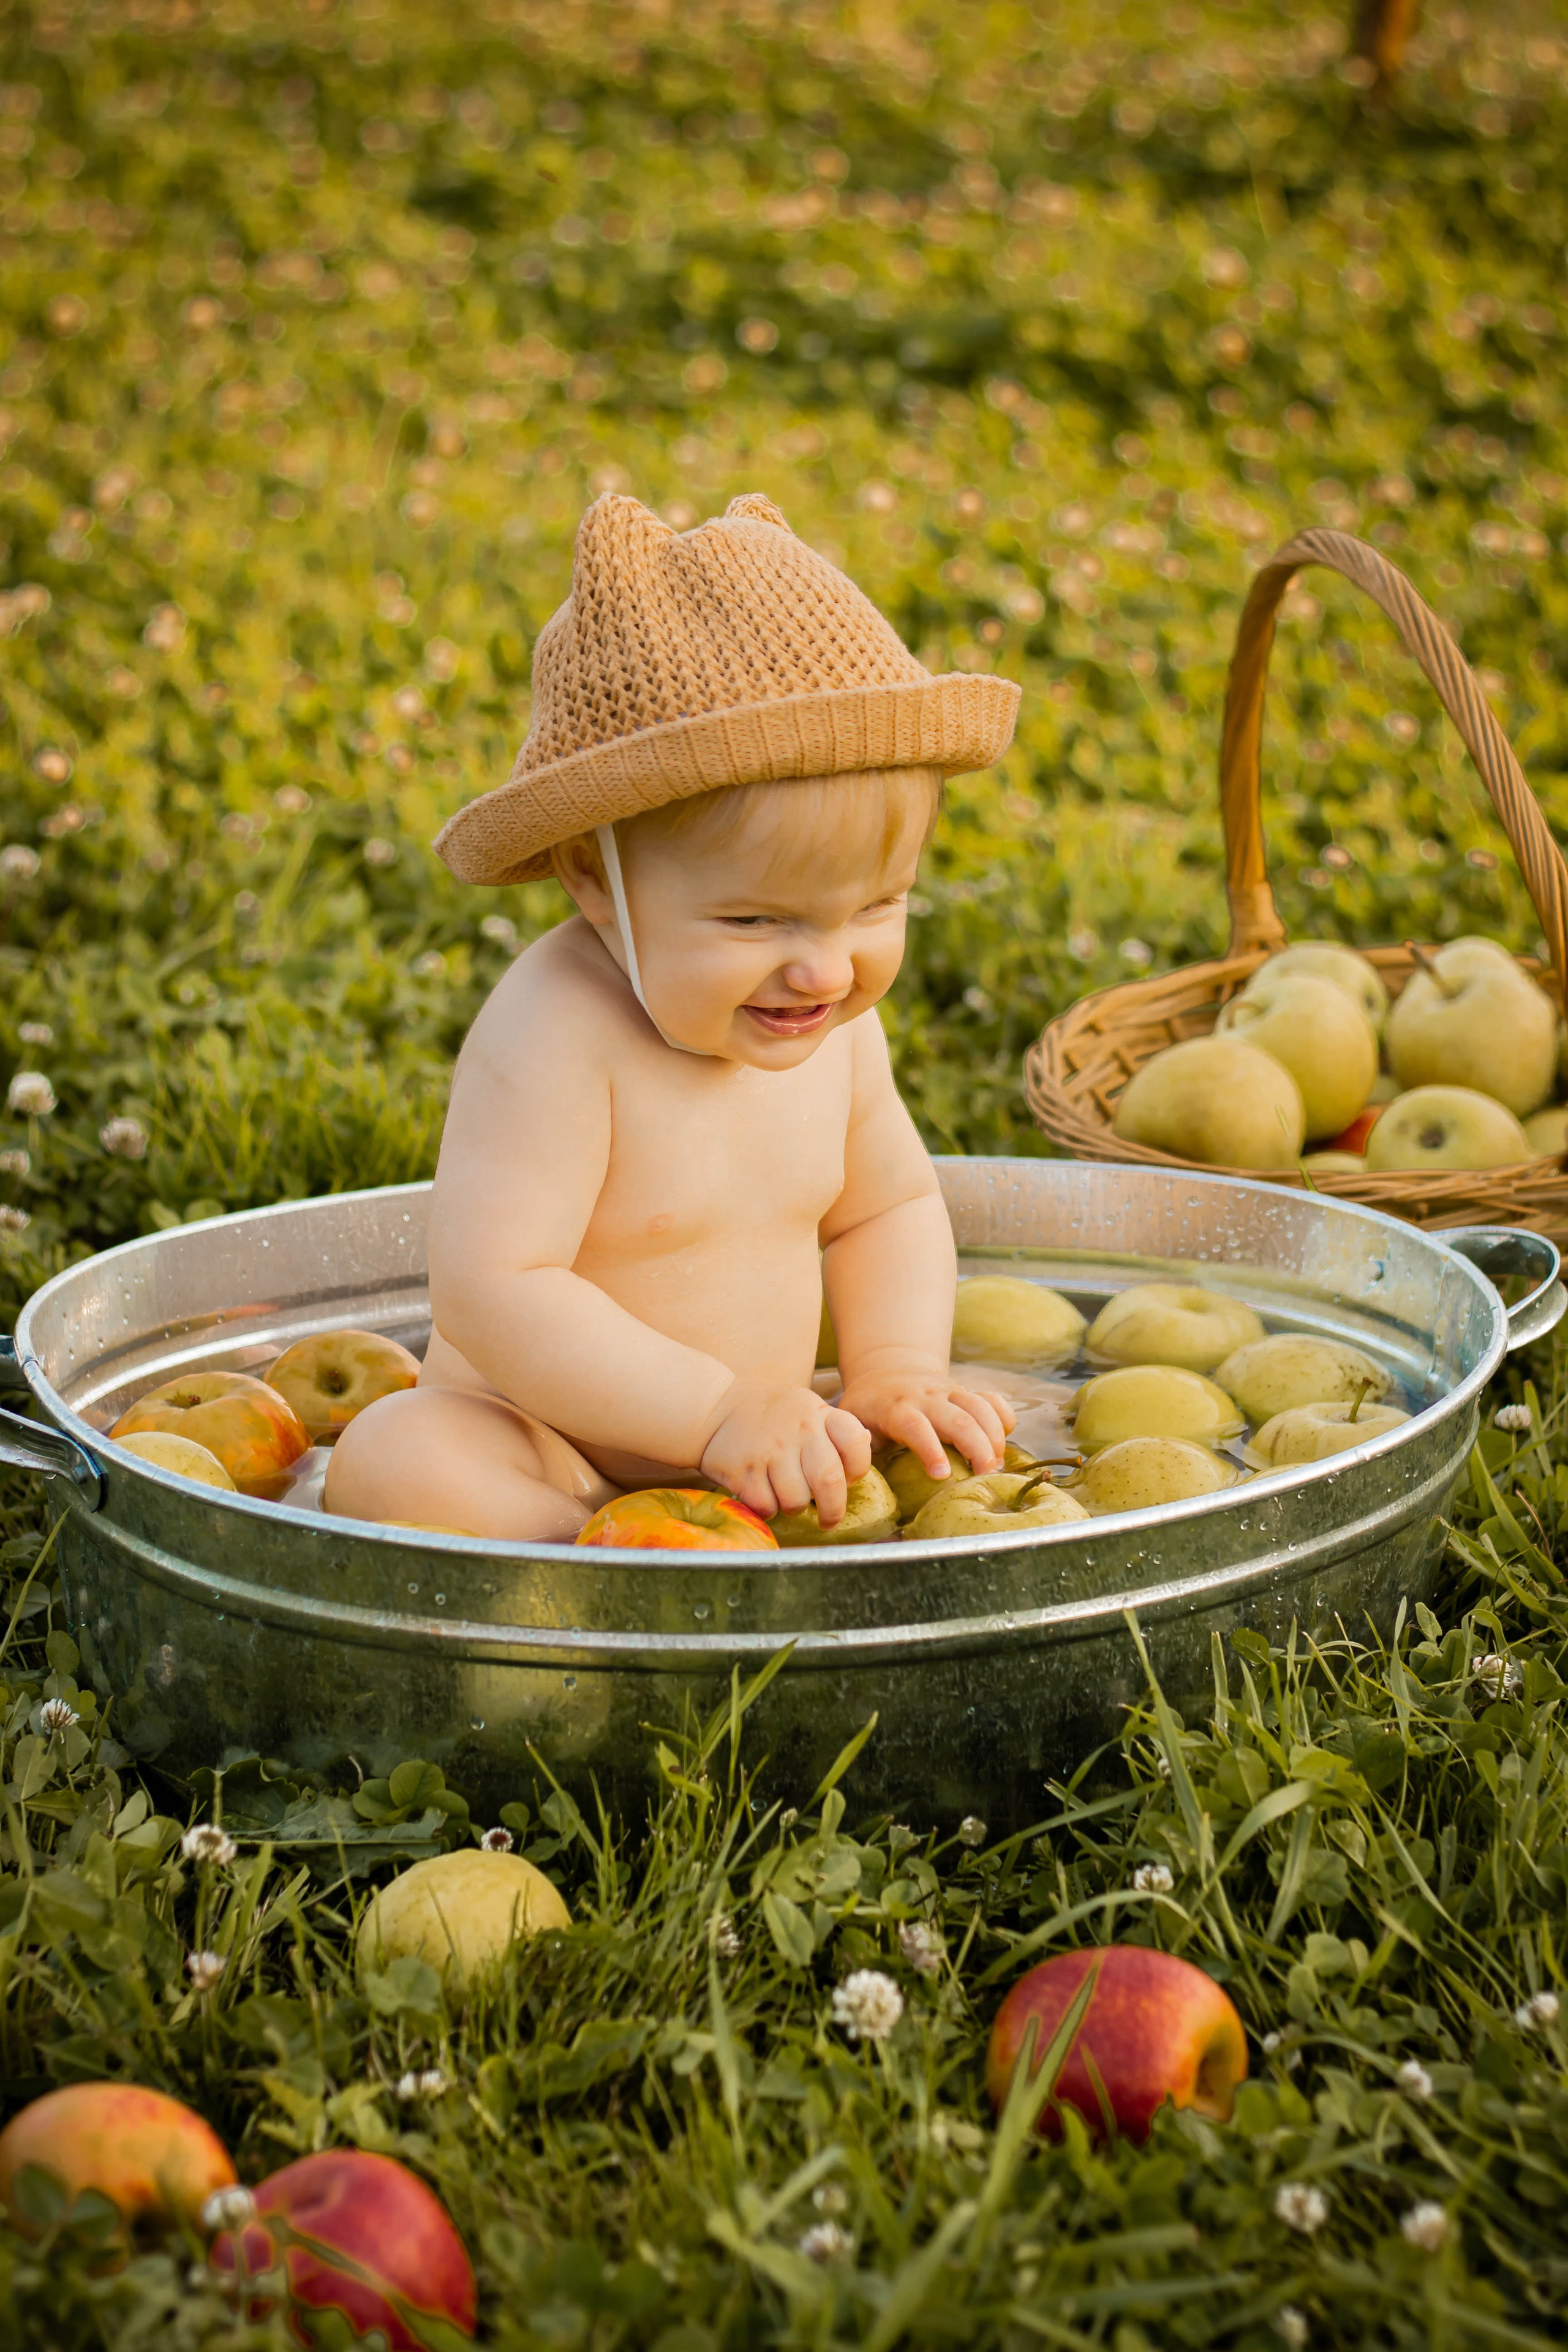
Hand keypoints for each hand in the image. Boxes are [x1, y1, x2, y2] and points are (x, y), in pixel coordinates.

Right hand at [699, 1380, 872, 1527]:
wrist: (711, 1406)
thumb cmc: (765, 1410)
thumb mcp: (804, 1405)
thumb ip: (832, 1425)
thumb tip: (867, 1441)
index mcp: (817, 1413)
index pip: (856, 1442)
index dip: (858, 1468)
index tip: (849, 1478)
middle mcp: (798, 1430)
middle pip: (830, 1481)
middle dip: (833, 1509)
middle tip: (829, 1520)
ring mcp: (770, 1450)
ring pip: (797, 1500)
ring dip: (794, 1507)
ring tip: (785, 1496)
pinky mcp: (744, 1470)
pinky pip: (767, 1506)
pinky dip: (767, 1509)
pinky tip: (761, 1494)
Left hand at [834, 1368, 1014, 1485]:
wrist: (886, 1371)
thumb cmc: (868, 1408)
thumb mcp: (853, 1423)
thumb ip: (856, 1444)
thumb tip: (859, 1464)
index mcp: (896, 1408)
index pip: (915, 1426)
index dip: (930, 1449)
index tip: (942, 1475)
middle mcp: (926, 1397)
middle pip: (959, 1419)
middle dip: (977, 1448)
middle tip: (985, 1477)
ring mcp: (949, 1392)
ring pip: (980, 1408)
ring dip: (994, 1437)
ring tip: (997, 1466)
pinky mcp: (965, 1392)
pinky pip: (992, 1399)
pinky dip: (1004, 1416)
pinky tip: (1007, 1438)